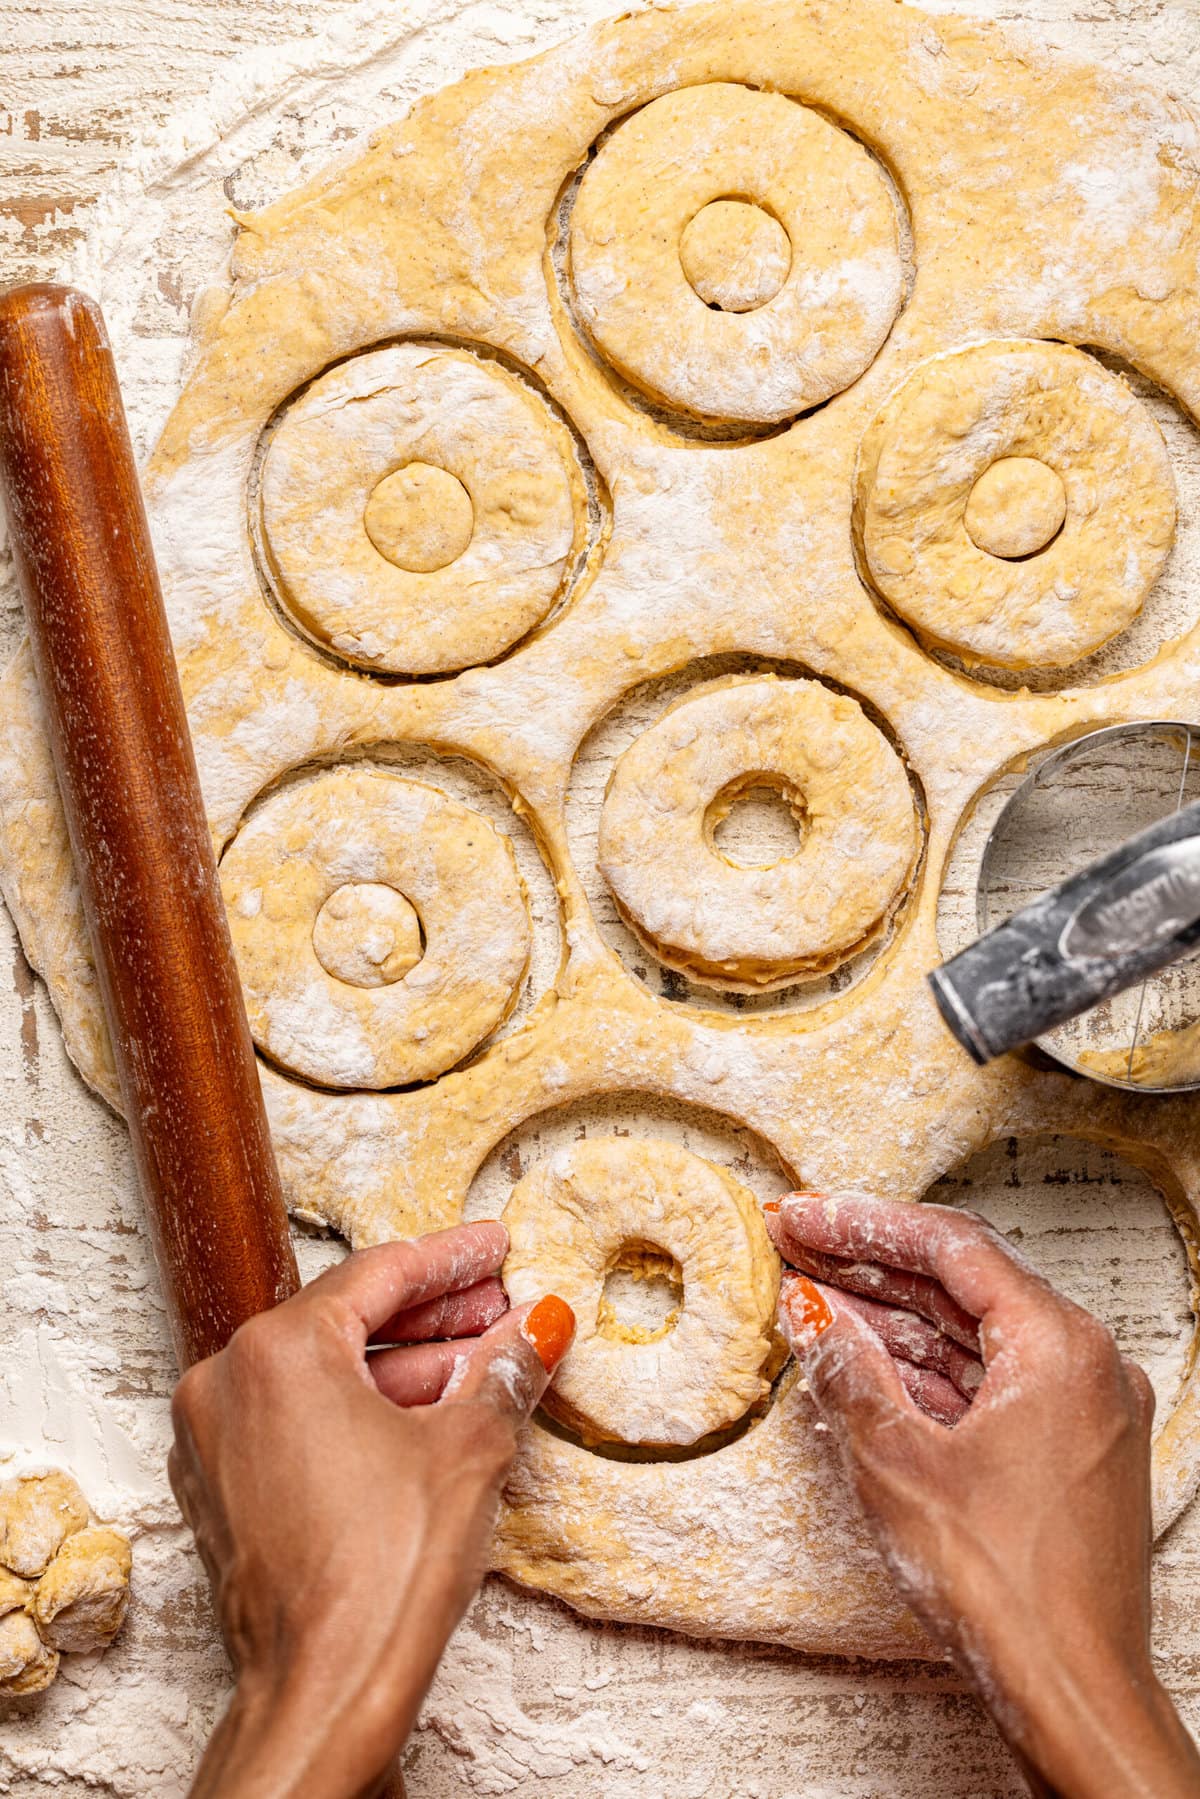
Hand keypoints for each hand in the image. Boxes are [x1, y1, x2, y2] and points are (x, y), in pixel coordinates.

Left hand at [170, 1222, 573, 1798]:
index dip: (450, 1260)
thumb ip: (504, 1370)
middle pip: (345, 1321)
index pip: (378, 1275)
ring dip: (402, 1368)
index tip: (494, 1249)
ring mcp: (212, 1440)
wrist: (323, 1694)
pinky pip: (295, 1422)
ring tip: (480, 1366)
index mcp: (275, 1350)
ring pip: (321, 1374)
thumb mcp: (468, 1449)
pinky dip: (357, 1413)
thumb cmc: (381, 1575)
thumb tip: (536, 1328)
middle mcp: (225, 1382)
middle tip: (498, 1305)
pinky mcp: (219, 1491)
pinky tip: (426, 1419)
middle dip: (432, 1316)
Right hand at [766, 1192, 1199, 1798]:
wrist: (1071, 1690)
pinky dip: (925, 1371)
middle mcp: (1085, 1364)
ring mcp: (1081, 1409)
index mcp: (1061, 1345)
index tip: (803, 1216)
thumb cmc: (1008, 1587)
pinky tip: (863, 1361)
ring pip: (972, 1336)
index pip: (952, 1248)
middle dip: (872, 1266)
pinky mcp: (1067, 1452)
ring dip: (892, 1318)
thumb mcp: (898, 1463)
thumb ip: (849, 1369)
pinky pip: (988, 1384)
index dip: (864, 1225)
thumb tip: (811, 1309)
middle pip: (963, 1285)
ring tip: (812, 1294)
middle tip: (797, 1240)